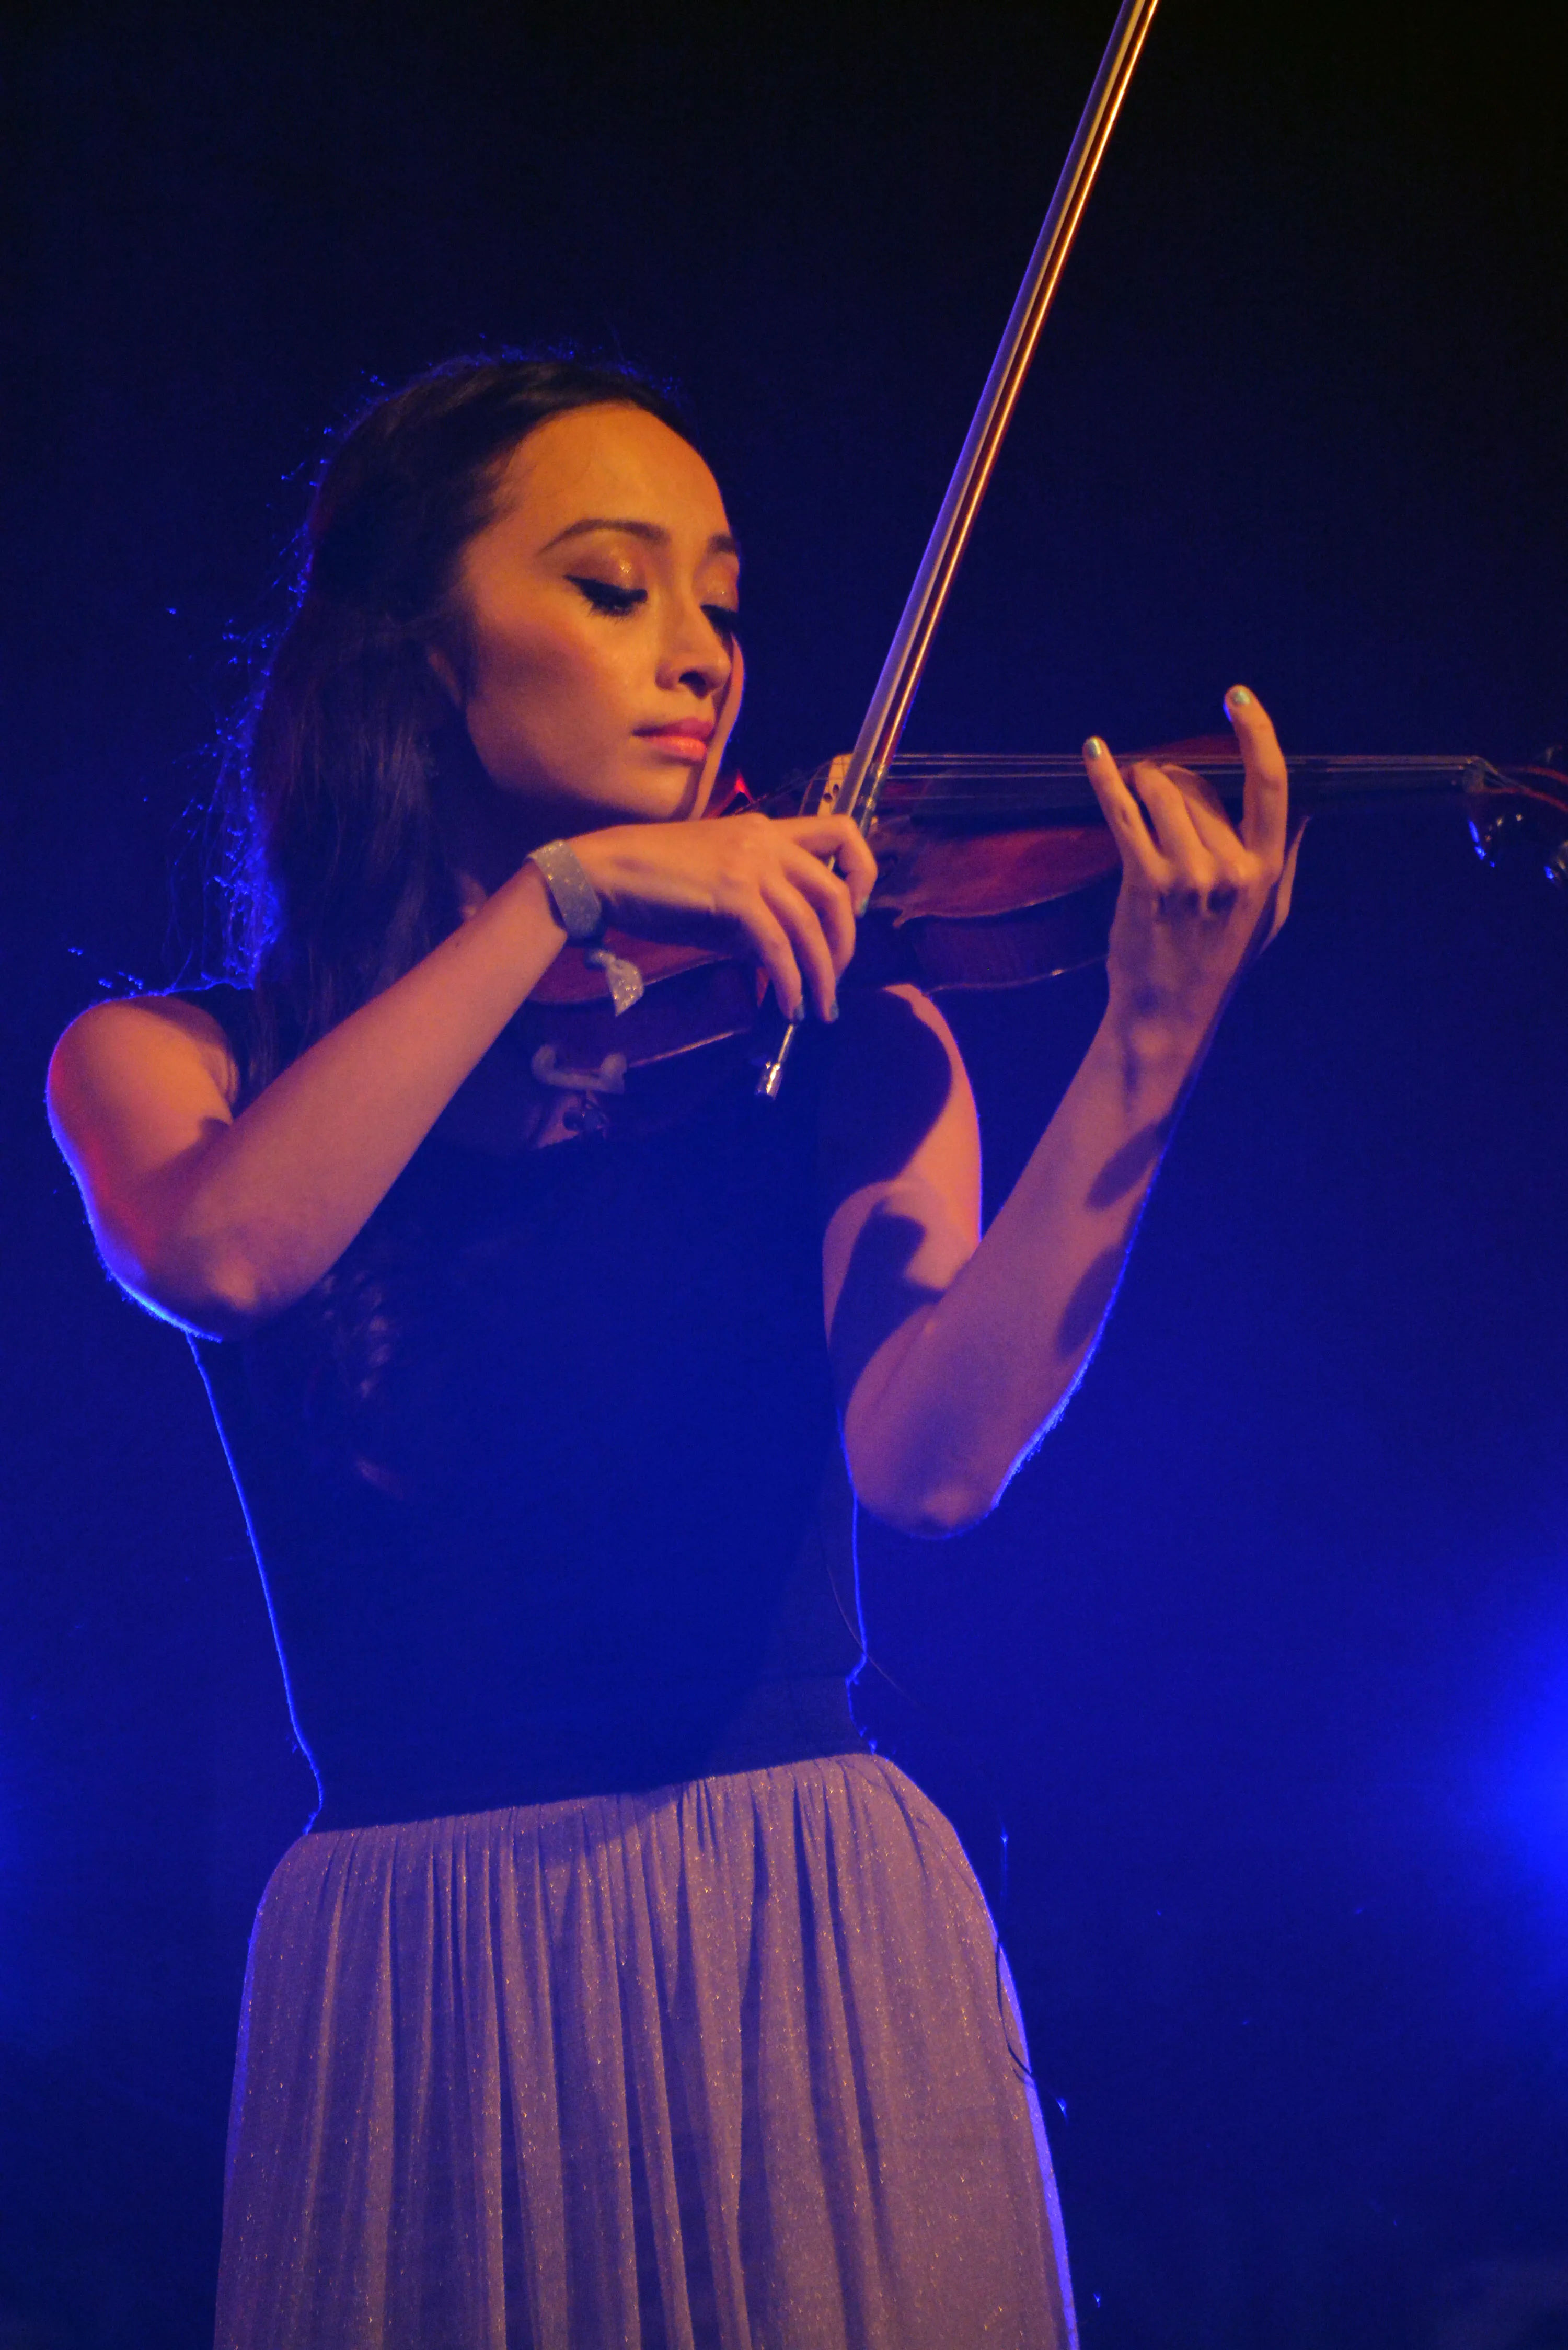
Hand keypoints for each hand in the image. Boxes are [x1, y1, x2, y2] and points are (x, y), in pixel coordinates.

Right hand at [571, 809, 879, 1022]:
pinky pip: (777, 945)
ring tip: (818, 1009)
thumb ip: (756, 919)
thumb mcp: (717, 895)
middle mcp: (767, 840)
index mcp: (767, 830)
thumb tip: (783, 959)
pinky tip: (787, 1005)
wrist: (604, 871)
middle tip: (835, 981)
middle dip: (845, 943)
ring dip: (821, 975)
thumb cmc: (654, 883)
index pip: (841, 830)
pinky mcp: (733, 894)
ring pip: (810, 925)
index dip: (862, 871)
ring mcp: (751, 864)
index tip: (857, 909)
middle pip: (835, 891)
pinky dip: (788, 981)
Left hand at [1083, 685, 1302, 1055]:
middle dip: (1176, 777)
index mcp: (1269, 869)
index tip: (1237, 696)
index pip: (1271, 784)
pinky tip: (1093, 755)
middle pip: (1201, 787)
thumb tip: (1300, 804)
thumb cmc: (1217, 959)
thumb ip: (1282, 856)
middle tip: (1157, 786)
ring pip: (1162, 793)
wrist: (1168, 1013)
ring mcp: (1190, 877)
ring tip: (1133, 787)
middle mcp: (1234, 869)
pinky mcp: (1146, 884)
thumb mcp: (1268, 913)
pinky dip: (1106, 780)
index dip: (1257, 733)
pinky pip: (1124, 813)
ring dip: (1143, 780)